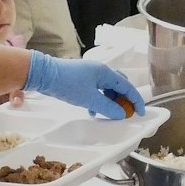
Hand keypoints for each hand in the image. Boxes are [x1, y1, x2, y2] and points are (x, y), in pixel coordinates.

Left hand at [24, 52, 145, 119]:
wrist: (44, 74)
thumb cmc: (67, 83)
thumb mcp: (90, 99)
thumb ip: (108, 107)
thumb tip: (121, 114)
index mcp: (106, 72)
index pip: (127, 87)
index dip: (136, 100)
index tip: (140, 113)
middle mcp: (100, 71)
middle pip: (119, 86)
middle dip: (124, 100)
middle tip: (126, 113)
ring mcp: (91, 75)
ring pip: (107, 89)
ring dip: (110, 102)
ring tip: (109, 114)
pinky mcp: (82, 79)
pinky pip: (97, 91)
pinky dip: (99, 101)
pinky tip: (93, 111)